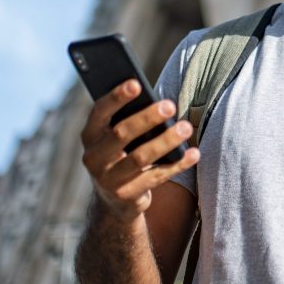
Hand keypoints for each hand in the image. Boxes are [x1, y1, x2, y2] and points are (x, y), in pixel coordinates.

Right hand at [79, 81, 199, 221]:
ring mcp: (108, 179)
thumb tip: (158, 101)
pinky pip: (156, 177)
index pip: (100, 112)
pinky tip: (194, 153)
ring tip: (186, 127)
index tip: (137, 83)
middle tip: (170, 105)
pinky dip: (177, 164)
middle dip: (147, 118)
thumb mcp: (117, 137)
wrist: (115, 199)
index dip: (117, 97)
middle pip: (121, 134)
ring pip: (140, 157)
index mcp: (90, 135)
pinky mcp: (126, 196)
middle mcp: (93, 157)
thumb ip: (128, 119)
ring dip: (166, 140)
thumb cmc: (122, 153)